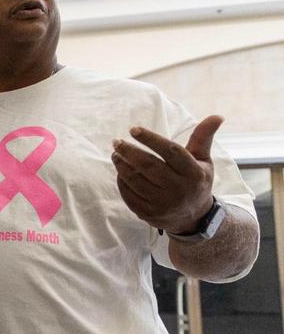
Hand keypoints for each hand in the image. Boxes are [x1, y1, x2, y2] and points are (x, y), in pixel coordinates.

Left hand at [111, 115, 220, 234]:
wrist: (193, 217)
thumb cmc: (195, 180)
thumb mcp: (203, 161)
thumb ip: (203, 138)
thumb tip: (217, 116)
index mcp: (193, 173)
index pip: (171, 152)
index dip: (151, 139)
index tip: (134, 129)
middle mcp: (179, 189)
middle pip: (149, 166)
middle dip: (129, 152)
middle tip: (116, 142)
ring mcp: (163, 203)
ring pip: (135, 181)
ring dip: (121, 165)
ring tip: (116, 154)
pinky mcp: (149, 214)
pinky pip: (129, 195)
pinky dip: (121, 181)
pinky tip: (120, 171)